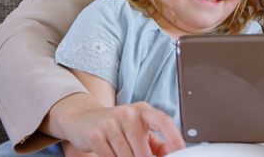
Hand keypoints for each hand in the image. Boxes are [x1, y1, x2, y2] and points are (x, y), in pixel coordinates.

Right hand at [51, 95, 184, 156]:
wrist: (83, 118)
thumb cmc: (117, 125)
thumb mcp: (138, 128)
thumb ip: (155, 142)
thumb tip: (169, 154)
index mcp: (143, 110)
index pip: (163, 121)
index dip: (174, 138)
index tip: (180, 151)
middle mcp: (127, 113)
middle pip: (143, 149)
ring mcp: (110, 123)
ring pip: (126, 156)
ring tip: (126, 156)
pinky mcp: (95, 135)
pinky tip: (113, 155)